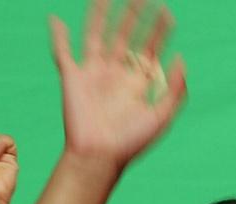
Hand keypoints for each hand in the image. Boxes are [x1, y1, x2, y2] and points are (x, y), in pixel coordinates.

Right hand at [50, 0, 186, 169]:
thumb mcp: (161, 116)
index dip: (158, 31)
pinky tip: (55, 19)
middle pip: (125, 36)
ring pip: (97, 35)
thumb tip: (181, 59)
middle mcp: (116, 74)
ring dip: (101, 15)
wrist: (99, 156)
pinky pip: (63, 52)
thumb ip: (175, 89)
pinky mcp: (72, 78)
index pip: (149, 48)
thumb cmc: (130, 143)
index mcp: (137, 83)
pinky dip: (58, 36)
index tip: (167, 12)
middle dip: (133, 16)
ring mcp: (93, 74)